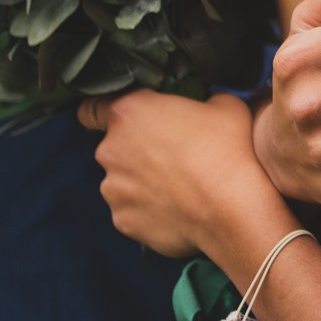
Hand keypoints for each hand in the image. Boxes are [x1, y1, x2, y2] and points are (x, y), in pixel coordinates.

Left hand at [80, 90, 286, 259]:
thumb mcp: (224, 105)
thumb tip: (206, 106)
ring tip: (178, 187)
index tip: (120, 121)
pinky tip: (176, 208)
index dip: (102, 114)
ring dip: (141, 182)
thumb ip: (203, 100)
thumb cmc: (226, 150)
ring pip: (122, 182)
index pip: (91, 109)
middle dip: (136, 151)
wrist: (230, 207)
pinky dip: (148, 210)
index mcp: (129, 112)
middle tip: (172, 156)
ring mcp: (113, 189)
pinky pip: (131, 211)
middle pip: (114, 147)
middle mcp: (110, 150)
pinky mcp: (122, 220)